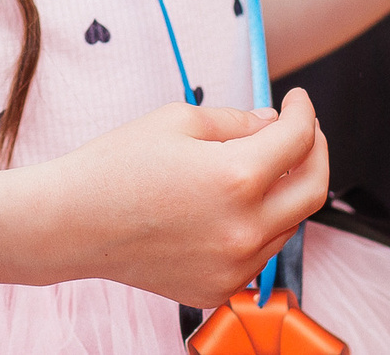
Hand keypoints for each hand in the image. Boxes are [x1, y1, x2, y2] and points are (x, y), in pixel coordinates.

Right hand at [40, 91, 330, 305]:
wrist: (73, 224)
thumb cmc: (116, 167)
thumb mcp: (179, 120)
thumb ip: (239, 122)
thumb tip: (275, 125)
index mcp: (237, 178)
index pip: (299, 139)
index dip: (304, 112)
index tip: (296, 101)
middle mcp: (244, 228)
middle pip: (314, 188)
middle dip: (316, 150)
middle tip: (301, 130)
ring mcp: (235, 265)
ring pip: (290, 223)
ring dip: (286, 189)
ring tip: (257, 165)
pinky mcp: (220, 287)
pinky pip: (259, 252)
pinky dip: (259, 224)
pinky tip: (229, 204)